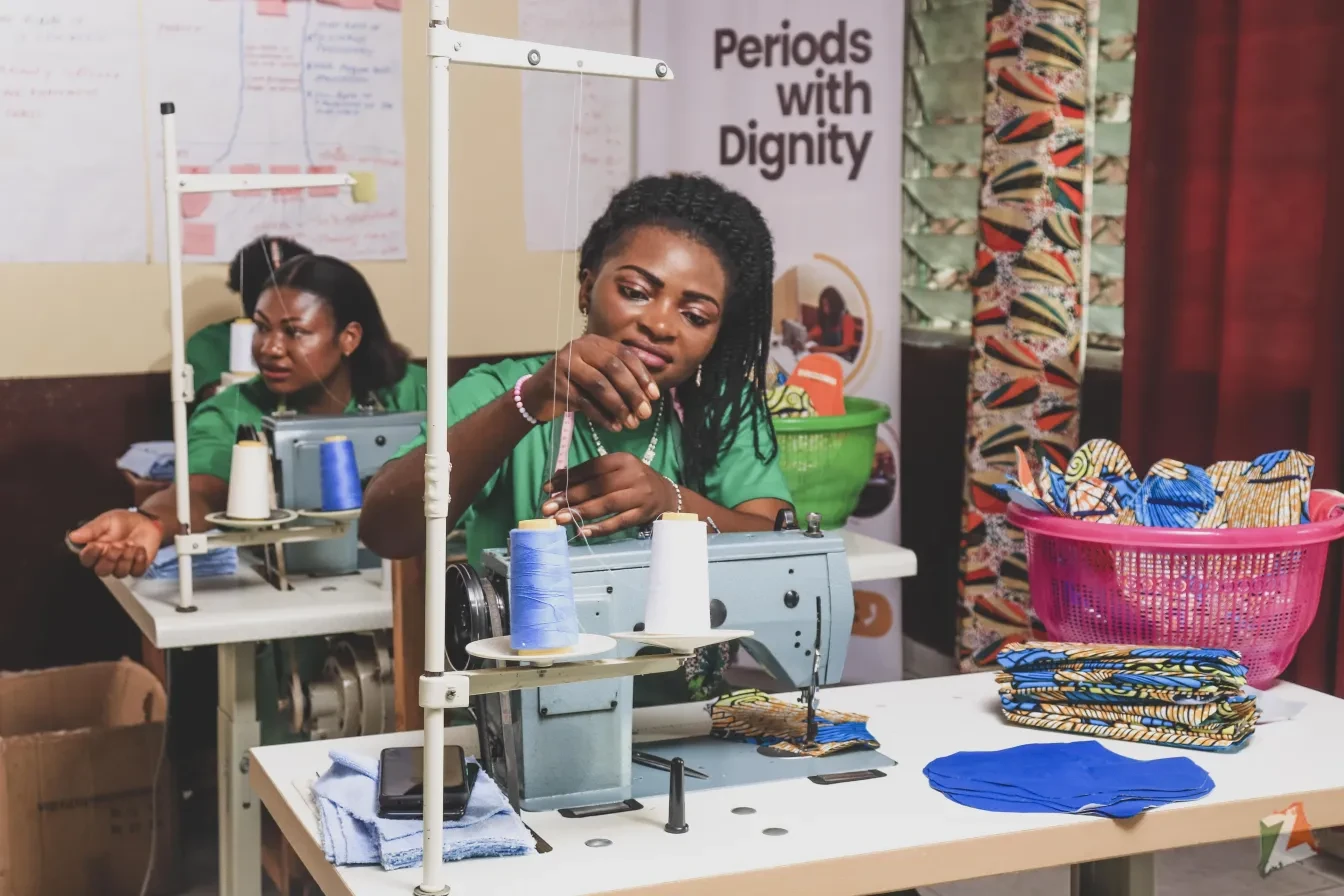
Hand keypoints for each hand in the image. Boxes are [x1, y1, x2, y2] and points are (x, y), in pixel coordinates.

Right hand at [68, 510, 161, 577]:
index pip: (86, 560)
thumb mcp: (106, 520)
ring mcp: (122, 565)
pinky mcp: (137, 567)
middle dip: (110, 559)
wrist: (145, 522)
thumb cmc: (122, 522)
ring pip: (119, 573)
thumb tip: (73, 536)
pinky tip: (140, 549)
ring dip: (126, 559)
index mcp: (95, 550)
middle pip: (101, 571)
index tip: (97, 545)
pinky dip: (139, 561)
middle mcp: (107, 560)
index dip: (90, 555)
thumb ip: (91, 529)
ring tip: (131, 545)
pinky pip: (136, 572)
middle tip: (117, 546)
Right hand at [522, 335, 659, 431]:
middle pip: (613, 368)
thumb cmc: (575, 384)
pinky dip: (602, 416)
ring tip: (631, 423)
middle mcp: (579, 348)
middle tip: (645, 413)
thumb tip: (655, 384)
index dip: (642, 375)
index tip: (655, 396)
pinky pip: (585, 402)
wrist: (537, 395)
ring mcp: (565, 365)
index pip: (624, 354)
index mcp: (594, 342)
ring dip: (619, 406)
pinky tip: (613, 427)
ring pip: (599, 385)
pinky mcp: (556, 385)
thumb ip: (622, 374)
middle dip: (633, 392)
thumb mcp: (598, 374)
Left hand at [540, 453, 677, 537]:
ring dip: (581, 512)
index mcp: (623, 459)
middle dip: (570, 497)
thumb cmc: (634, 482)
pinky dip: (600, 528)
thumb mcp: (616, 471)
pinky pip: (619, 522)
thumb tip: (557, 479)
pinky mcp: (643, 514)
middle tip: (548, 508)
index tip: (547, 488)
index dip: (568, 478)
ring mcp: (640, 495)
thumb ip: (590, 474)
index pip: (592, 468)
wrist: (666, 496)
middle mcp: (633, 474)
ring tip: (560, 519)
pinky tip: (582, 532)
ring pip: (607, 504)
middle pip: (597, 486)